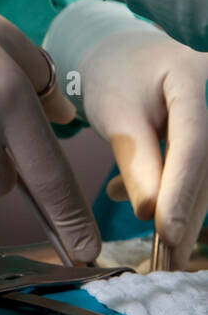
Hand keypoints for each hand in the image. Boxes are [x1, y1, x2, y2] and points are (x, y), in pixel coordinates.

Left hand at [81, 26, 207, 267]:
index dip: (180, 192)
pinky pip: (204, 172)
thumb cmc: (117, 77)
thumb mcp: (116, 113)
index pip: (193, 143)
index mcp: (192, 76)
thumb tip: (150, 214)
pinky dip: (179, 197)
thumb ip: (134, 159)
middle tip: (168, 259)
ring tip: (161, 250)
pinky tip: (149, 212)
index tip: (166, 233)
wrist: (126, 56)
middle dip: (186, 214)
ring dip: (184, 213)